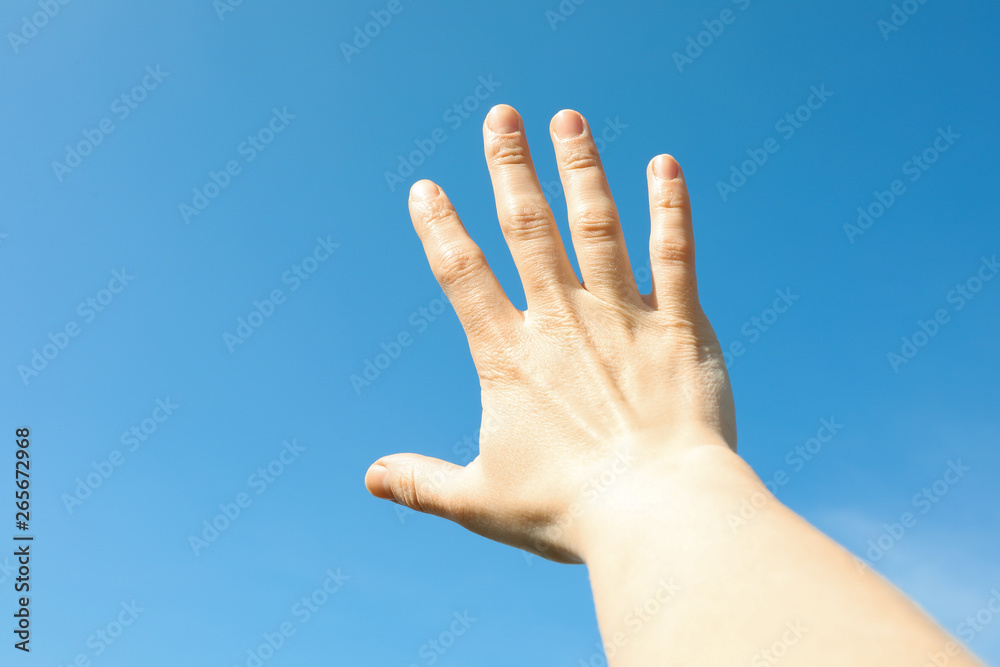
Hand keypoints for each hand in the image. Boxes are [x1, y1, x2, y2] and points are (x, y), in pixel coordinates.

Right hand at [365, 104, 736, 562]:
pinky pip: (674, 254)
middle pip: (527, 228)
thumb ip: (421, 482)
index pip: (462, 275)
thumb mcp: (479, 500)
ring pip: (596, 224)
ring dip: (580, 167)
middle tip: (501, 116)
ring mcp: (622, 317)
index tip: (426, 187)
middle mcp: (561, 321)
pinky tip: (665, 165)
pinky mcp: (679, 326)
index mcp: (509, 356)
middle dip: (510, 167)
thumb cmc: (567, 511)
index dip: (439, 226)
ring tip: (568, 119)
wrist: (656, 513)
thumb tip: (368, 477)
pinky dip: (669, 208)